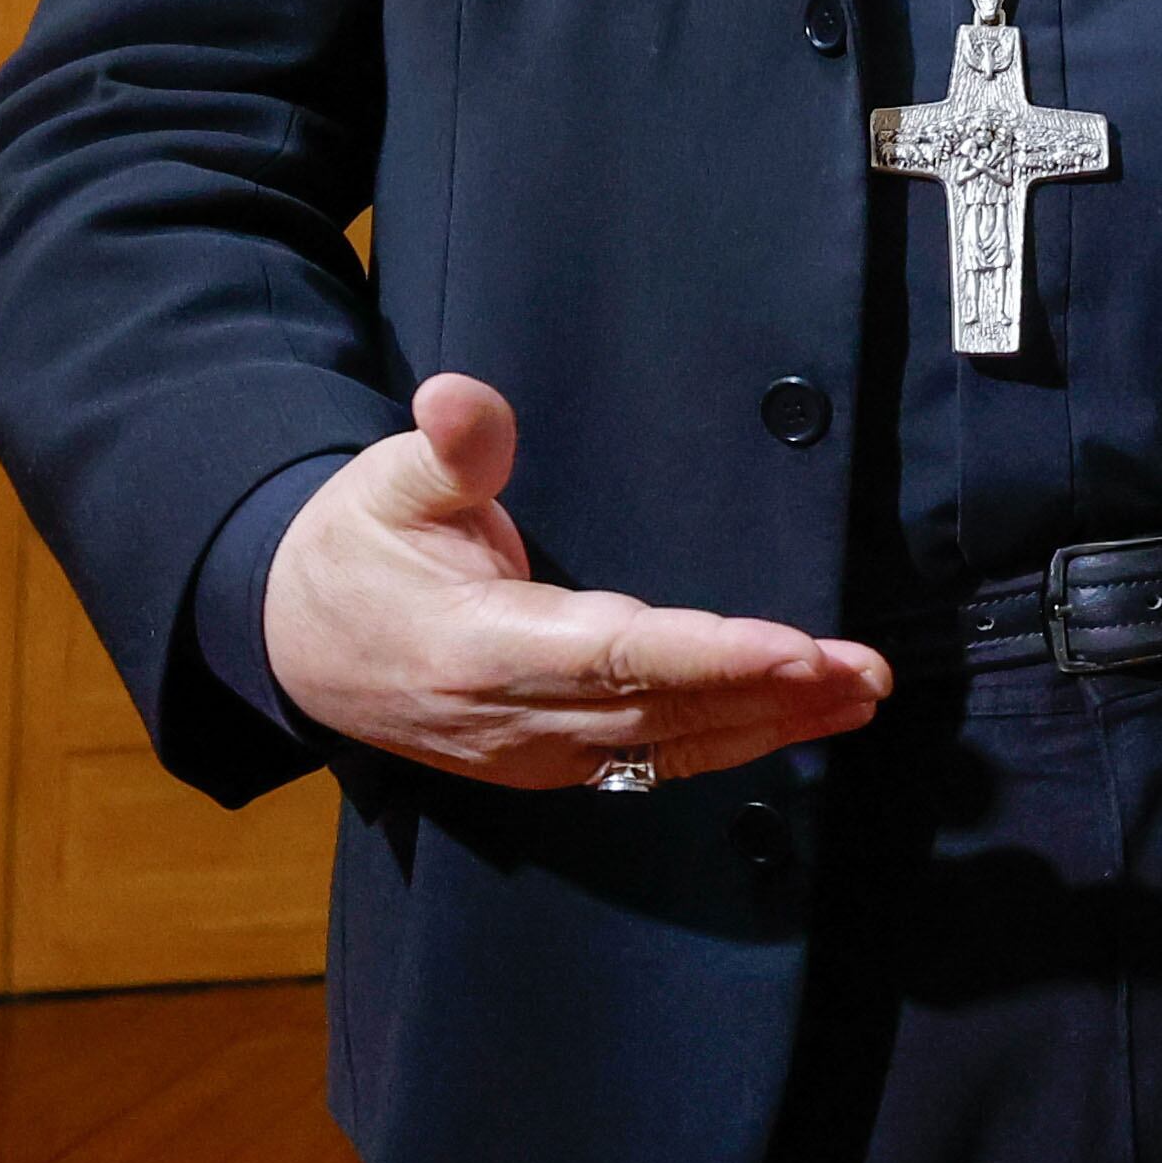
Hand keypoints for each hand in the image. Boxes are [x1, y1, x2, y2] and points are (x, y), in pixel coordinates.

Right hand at [259, 374, 891, 790]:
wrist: (299, 644)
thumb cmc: (358, 548)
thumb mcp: (388, 482)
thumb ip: (447, 448)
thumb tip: (461, 396)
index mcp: (481, 649)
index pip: (616, 655)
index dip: (709, 654)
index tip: (792, 646)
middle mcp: (517, 719)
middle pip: (663, 709)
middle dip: (769, 693)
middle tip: (863, 671)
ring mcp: (537, 755)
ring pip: (669, 745)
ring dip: (771, 725)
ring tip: (856, 695)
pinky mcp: (553, 766)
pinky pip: (654, 762)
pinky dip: (732, 745)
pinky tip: (796, 724)